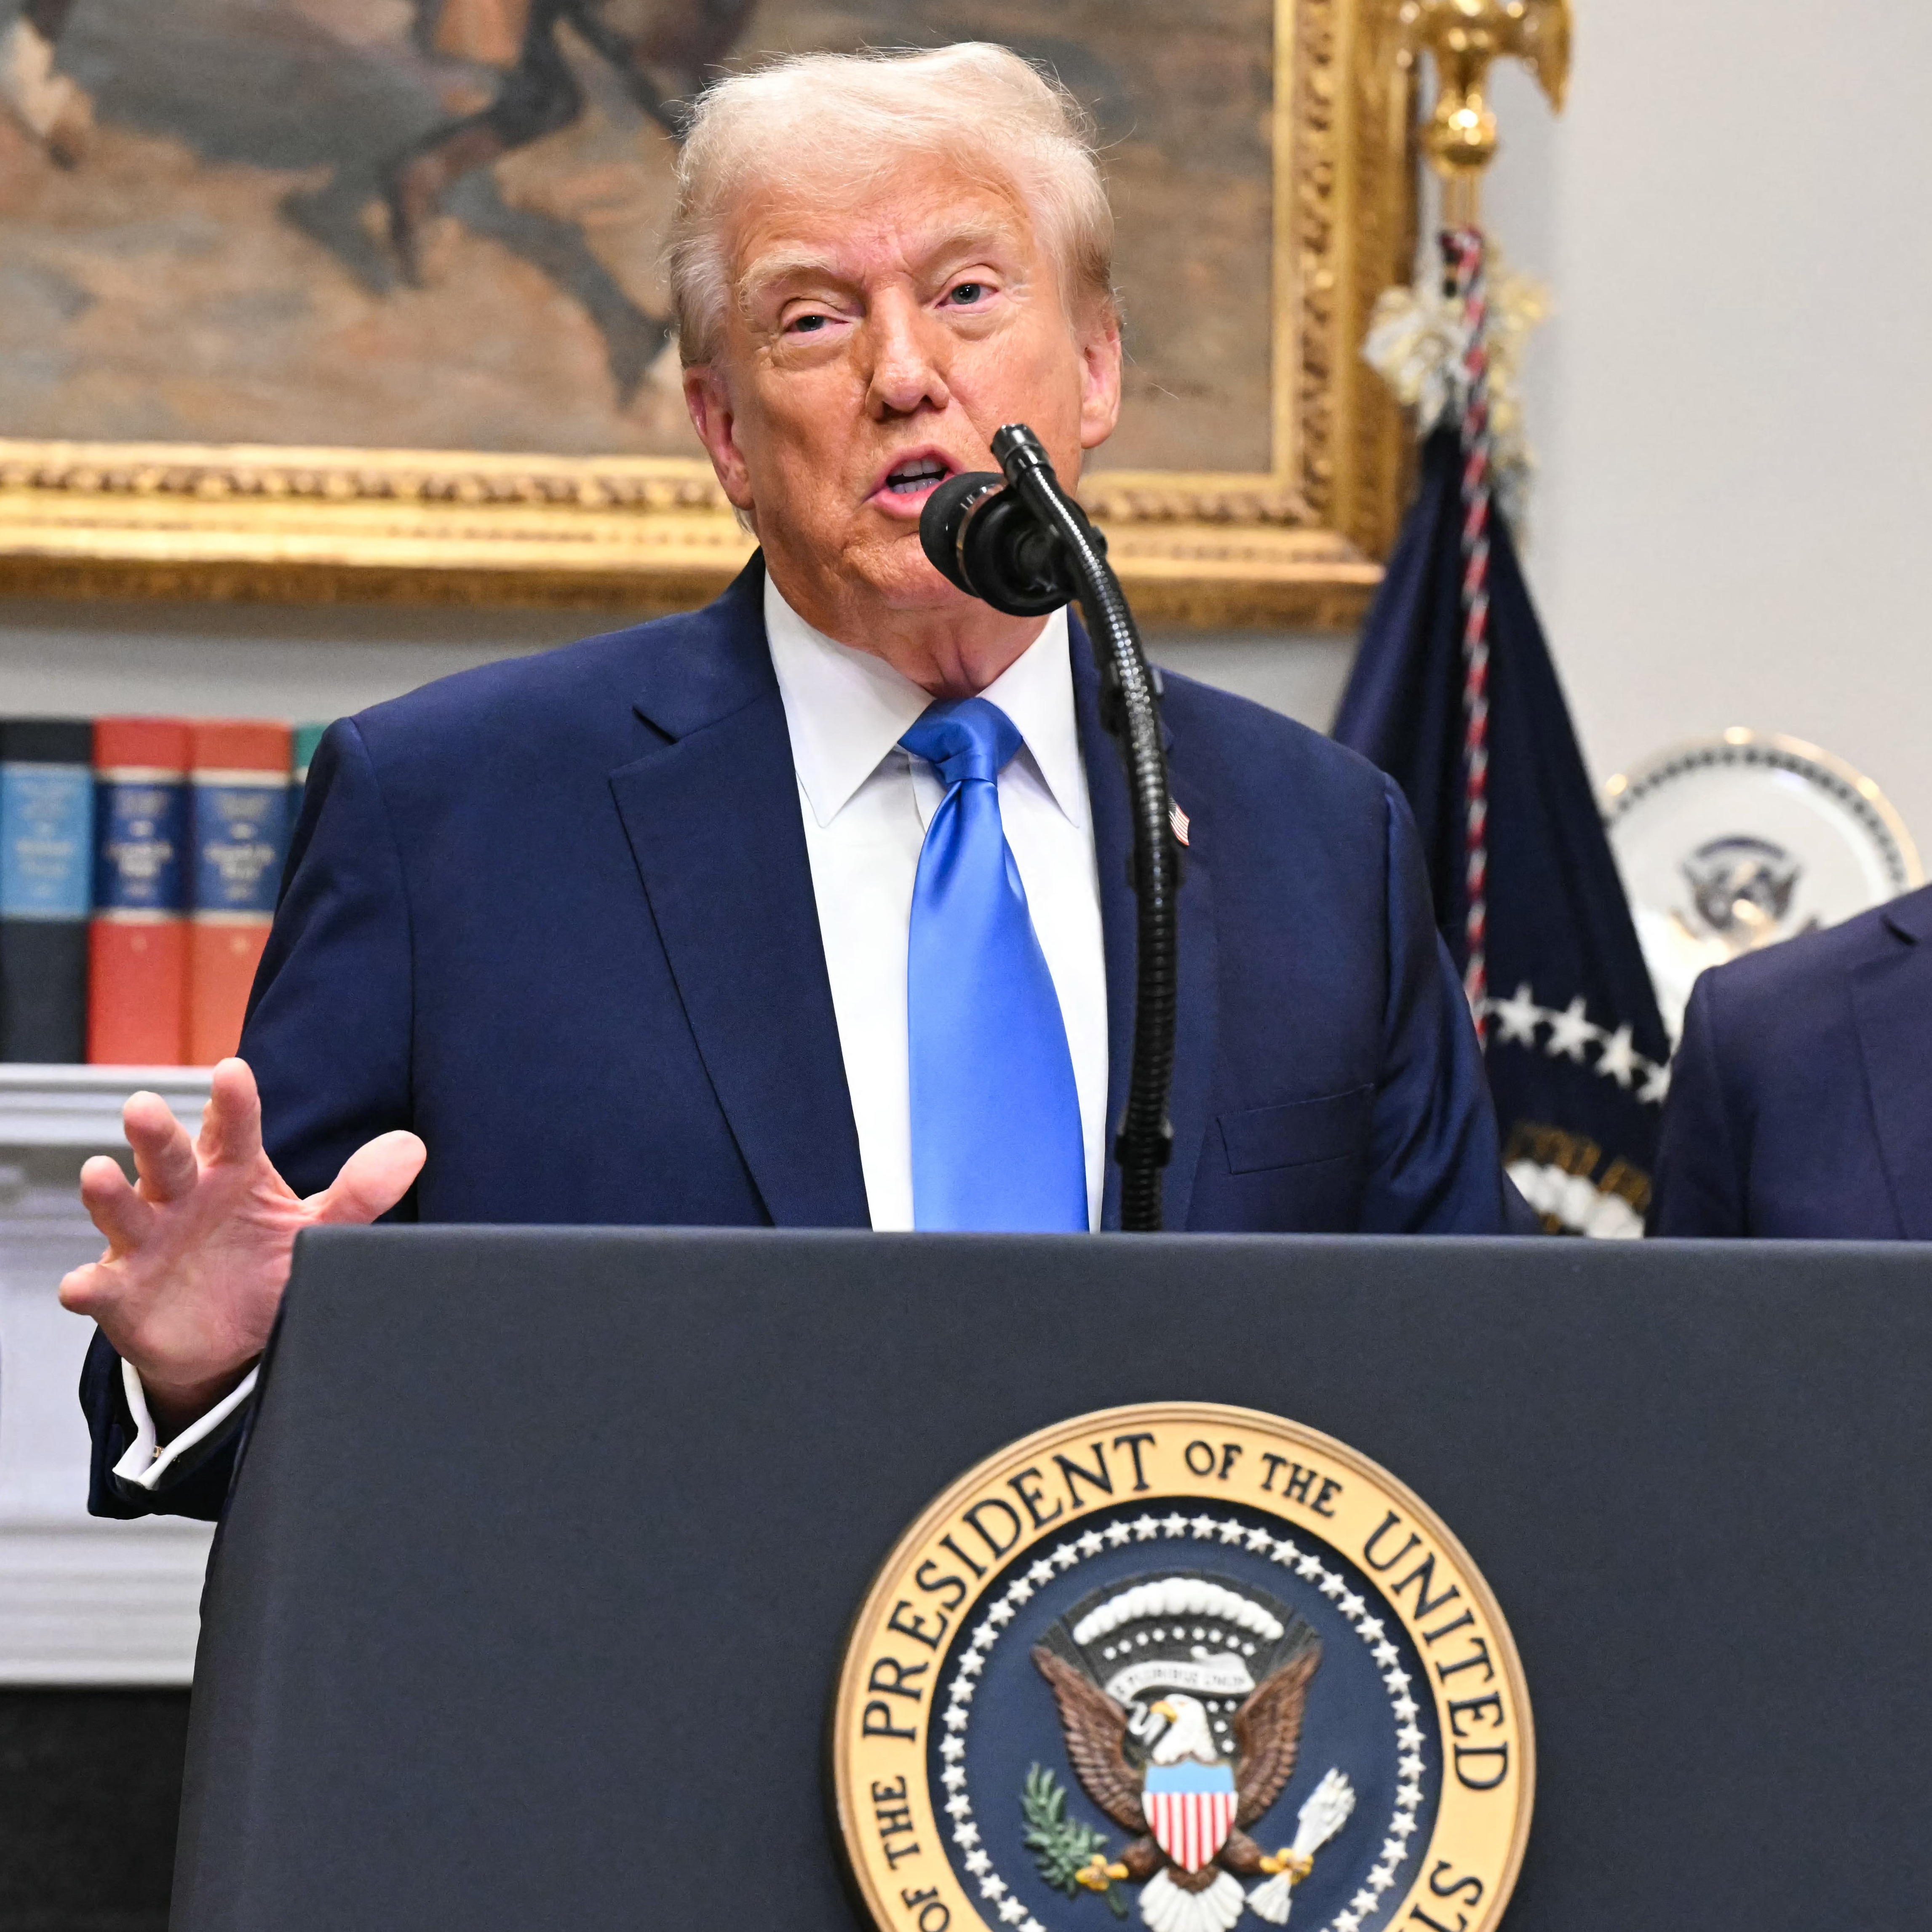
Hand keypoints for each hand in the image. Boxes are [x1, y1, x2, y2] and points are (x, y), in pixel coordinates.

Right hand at [60, 1058, 424, 1433]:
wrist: (225, 1338)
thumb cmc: (263, 1262)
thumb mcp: (314, 1228)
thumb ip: (359, 1192)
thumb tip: (411, 1148)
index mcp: (230, 1173)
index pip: (233, 1130)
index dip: (233, 1101)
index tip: (233, 1071)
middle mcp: (182, 1197)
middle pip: (167, 1158)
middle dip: (154, 1134)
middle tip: (143, 1106)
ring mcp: (146, 1241)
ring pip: (123, 1210)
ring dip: (109, 1193)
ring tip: (99, 1172)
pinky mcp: (121, 1290)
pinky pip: (98, 1285)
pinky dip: (87, 1286)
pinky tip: (81, 1285)